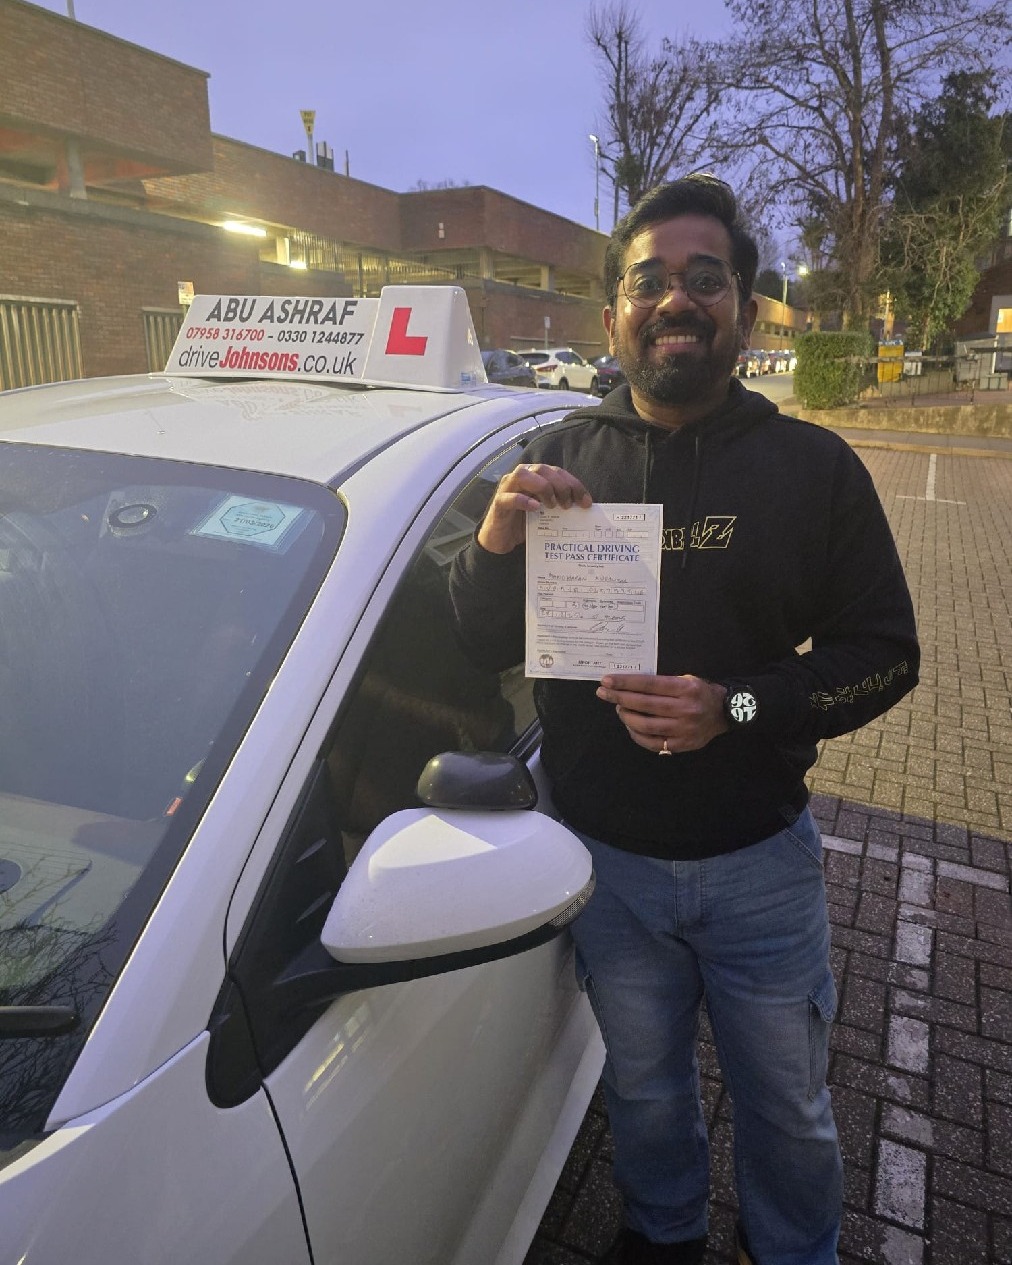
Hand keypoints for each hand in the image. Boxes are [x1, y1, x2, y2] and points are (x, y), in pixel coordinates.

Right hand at [477, 463, 591, 554]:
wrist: (502, 540)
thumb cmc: (525, 523)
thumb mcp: (547, 512)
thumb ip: (560, 504)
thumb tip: (584, 506)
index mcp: (535, 477)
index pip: (557, 472)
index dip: (574, 484)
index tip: (586, 502)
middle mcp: (521, 477)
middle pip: (542, 469)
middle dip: (560, 485)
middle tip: (568, 505)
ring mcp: (507, 488)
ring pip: (523, 475)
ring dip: (542, 487)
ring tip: (552, 505)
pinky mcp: (498, 503)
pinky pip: (509, 497)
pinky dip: (523, 500)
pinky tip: (536, 508)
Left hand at [596, 673, 728, 753]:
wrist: (725, 713)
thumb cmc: (700, 692)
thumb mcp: (687, 679)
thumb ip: (662, 683)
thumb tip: (629, 685)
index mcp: (685, 689)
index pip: (649, 684)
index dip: (625, 682)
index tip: (607, 680)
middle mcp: (685, 709)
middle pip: (644, 704)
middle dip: (619, 697)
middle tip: (603, 693)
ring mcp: (683, 729)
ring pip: (645, 725)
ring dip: (626, 716)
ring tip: (618, 708)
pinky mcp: (681, 745)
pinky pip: (652, 742)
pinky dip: (636, 734)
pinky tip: (630, 725)